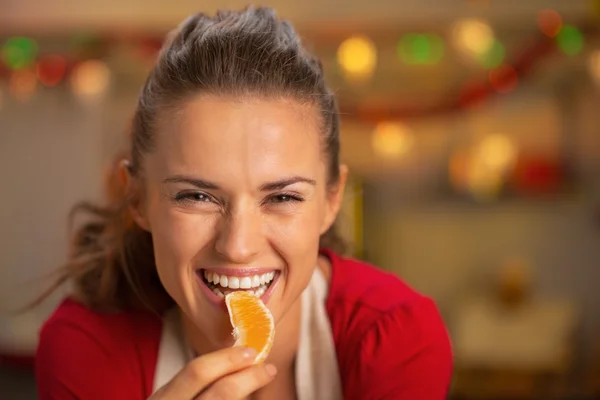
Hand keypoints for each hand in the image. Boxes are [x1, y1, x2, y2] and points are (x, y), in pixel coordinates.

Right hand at [149, 346, 276, 398]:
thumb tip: (238, 357)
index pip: (197, 372)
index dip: (227, 359)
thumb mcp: (170, 398)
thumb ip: (194, 383)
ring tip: (257, 389)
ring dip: (247, 399)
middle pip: (223, 393)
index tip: (251, 351)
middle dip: (250, 379)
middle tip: (269, 369)